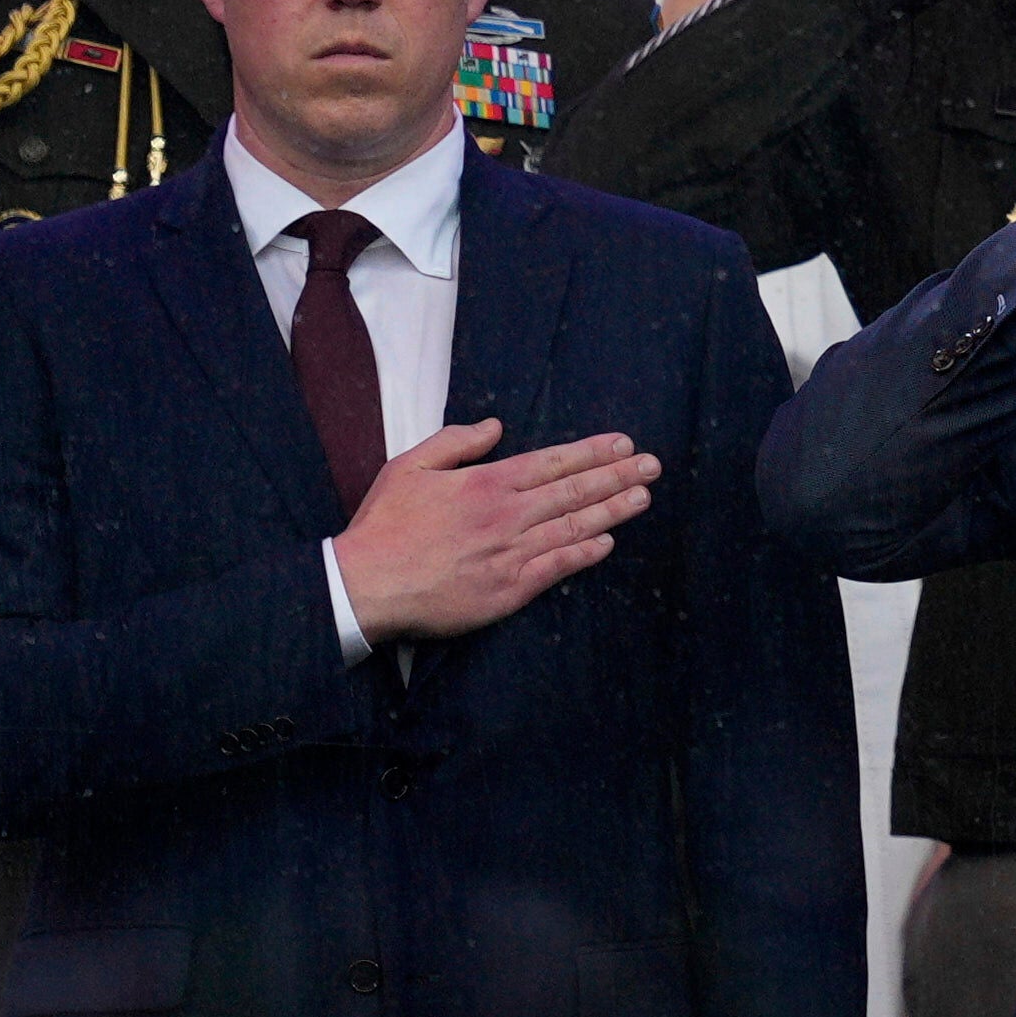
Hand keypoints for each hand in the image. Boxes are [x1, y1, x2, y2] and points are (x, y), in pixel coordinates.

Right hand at [341, 416, 661, 641]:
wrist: (363, 586)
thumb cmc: (383, 526)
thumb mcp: (410, 466)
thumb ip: (456, 441)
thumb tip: (496, 426)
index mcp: (487, 483)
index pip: (554, 462)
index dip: (593, 452)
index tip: (624, 444)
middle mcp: (507, 515)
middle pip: (575, 490)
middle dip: (619, 475)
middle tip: (652, 465)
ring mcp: (510, 554)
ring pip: (574, 526)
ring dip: (612, 510)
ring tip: (643, 497)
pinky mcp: (506, 591)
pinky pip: (556, 569)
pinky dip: (585, 553)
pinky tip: (606, 543)